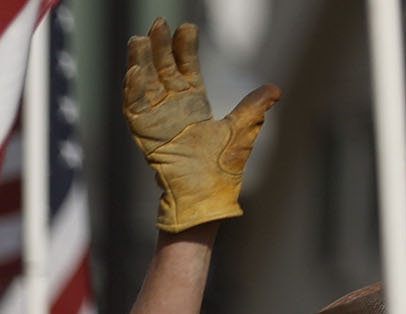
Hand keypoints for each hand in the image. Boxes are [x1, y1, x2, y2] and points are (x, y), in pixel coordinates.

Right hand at [125, 19, 277, 232]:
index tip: (186, 28)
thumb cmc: (221, 172)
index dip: (184, 49)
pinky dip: (133, 90)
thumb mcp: (242, 133)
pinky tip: (135, 71)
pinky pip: (134, 110)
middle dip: (158, 47)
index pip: (185, 70)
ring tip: (139, 39)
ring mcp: (156, 123)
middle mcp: (171, 111)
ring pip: (144, 85)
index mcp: (193, 107)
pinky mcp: (145, 136)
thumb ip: (254, 108)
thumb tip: (273, 89)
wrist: (204, 199)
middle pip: (161, 71)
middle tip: (157, 23)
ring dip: (140, 62)